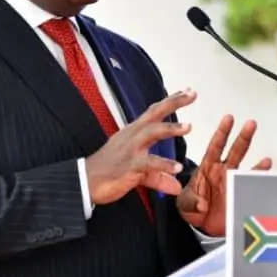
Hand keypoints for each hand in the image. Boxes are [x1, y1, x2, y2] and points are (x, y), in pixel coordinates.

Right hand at [85, 88, 196, 205]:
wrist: (84, 181)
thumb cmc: (109, 170)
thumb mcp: (138, 171)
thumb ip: (159, 176)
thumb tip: (177, 187)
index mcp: (134, 132)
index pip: (154, 111)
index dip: (170, 100)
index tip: (187, 90)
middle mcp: (133, 135)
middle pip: (155, 113)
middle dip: (173, 102)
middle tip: (192, 93)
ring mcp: (130, 149)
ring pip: (152, 132)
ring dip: (171, 128)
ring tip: (189, 126)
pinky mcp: (128, 166)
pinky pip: (149, 164)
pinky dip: (164, 165)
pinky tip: (177, 168)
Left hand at [176, 114, 271, 236]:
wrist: (203, 224)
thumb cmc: (192, 208)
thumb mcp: (184, 204)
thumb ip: (191, 202)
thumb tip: (201, 204)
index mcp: (208, 168)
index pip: (216, 146)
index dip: (222, 132)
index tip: (228, 119)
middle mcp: (223, 170)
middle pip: (235, 150)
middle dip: (243, 137)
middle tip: (251, 124)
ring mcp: (234, 180)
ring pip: (247, 165)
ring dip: (257, 162)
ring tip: (267, 158)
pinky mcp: (241, 192)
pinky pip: (252, 182)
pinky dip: (260, 176)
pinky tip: (267, 168)